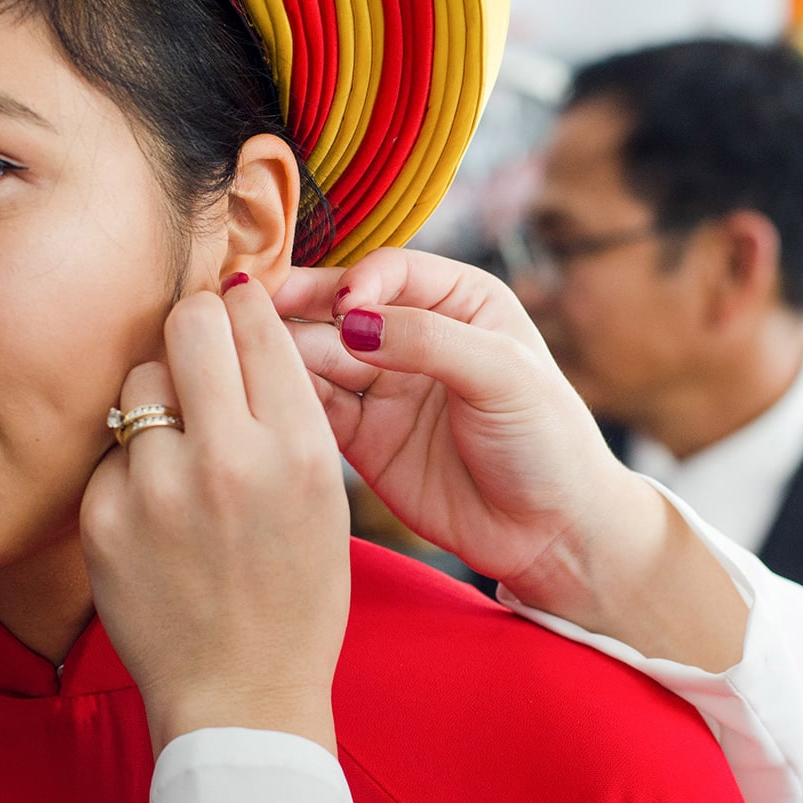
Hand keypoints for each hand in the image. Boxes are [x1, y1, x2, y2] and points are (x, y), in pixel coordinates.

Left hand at [81, 276, 350, 755]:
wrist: (241, 696)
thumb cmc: (295, 595)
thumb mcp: (323, 496)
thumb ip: (286, 408)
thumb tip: (239, 317)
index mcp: (298, 448)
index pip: (253, 322)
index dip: (241, 308)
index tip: (232, 310)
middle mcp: (229, 457)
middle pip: (188, 323)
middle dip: (193, 326)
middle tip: (196, 351)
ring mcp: (159, 489)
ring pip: (140, 377)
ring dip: (161, 396)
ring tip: (180, 450)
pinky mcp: (105, 518)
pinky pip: (113, 448)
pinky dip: (133, 464)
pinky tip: (157, 510)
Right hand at [274, 250, 634, 599]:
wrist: (553, 533)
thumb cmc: (549, 442)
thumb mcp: (504, 375)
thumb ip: (430, 340)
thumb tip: (353, 321)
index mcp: (459, 300)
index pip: (391, 269)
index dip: (359, 282)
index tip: (345, 307)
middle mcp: (415, 335)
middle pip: (341, 309)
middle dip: (299, 311)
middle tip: (252, 316)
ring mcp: (384, 386)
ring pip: (319, 356)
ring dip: (286, 356)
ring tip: (249, 359)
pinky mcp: (362, 436)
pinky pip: (316, 408)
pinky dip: (290, 400)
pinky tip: (268, 397)